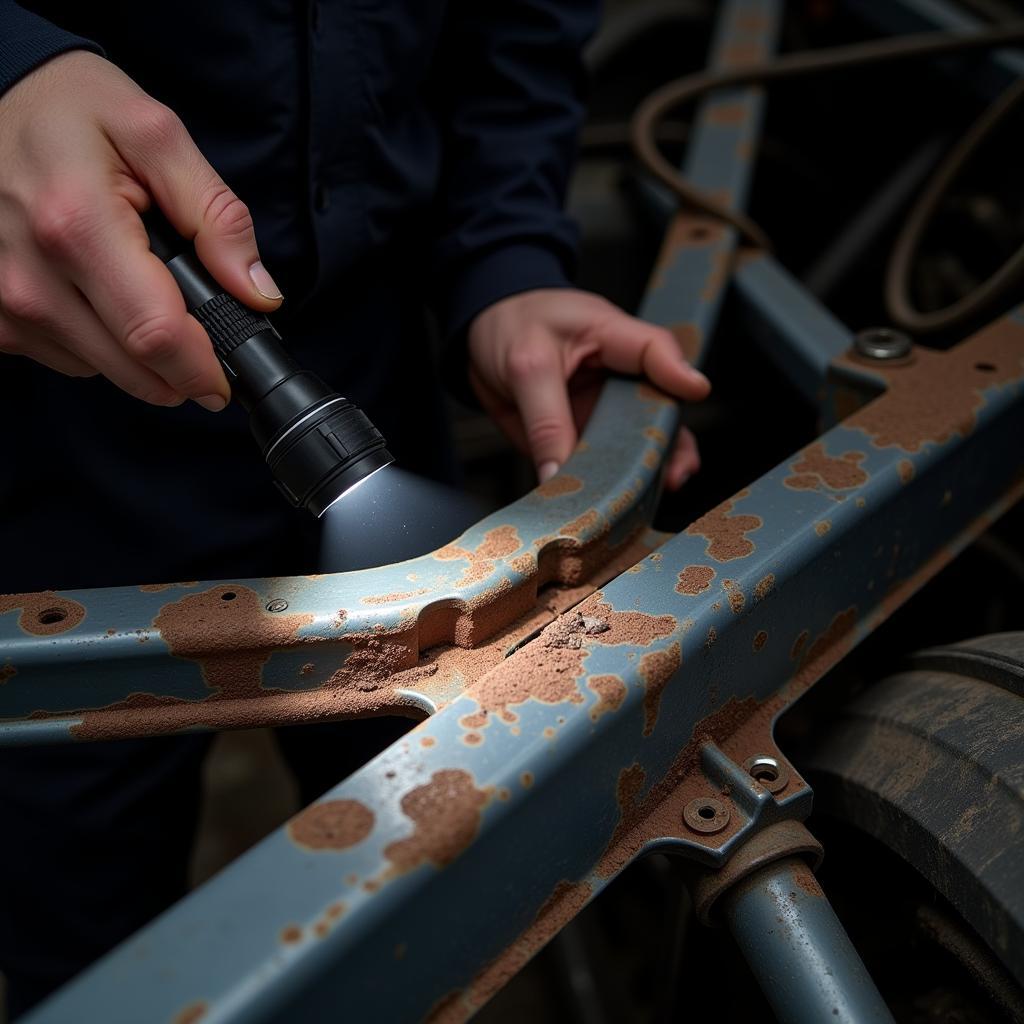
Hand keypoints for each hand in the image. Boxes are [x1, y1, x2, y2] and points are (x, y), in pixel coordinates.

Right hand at [0, 51, 282, 409]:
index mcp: (77, 225)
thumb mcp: (157, 136)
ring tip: (136, 284)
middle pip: (135, 369)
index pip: (156, 335)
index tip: (228, 377)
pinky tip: (97, 291)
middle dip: (181, 365)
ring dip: (139, 350)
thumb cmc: (71, 110)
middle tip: (197, 326)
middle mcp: (31, 276)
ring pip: (105, 371)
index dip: (203, 368)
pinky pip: (69, 359)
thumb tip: (259, 293)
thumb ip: (218, 216)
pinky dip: (99, 341)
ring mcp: (4, 304)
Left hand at [467, 288, 709, 488]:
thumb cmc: (511, 327)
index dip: (677, 370)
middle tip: (674, 473)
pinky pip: (606, 465)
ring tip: (656, 493)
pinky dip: (613, 487)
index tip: (695, 391)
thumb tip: (557, 477)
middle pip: (660, 408)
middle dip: (672, 443)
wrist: (480, 337)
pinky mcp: (587, 438)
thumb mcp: (524, 366)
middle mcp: (619, 377)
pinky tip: (620, 506)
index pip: (654, 348)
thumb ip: (546, 421)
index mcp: (611, 336)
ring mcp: (606, 410)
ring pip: (640, 444)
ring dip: (650, 471)